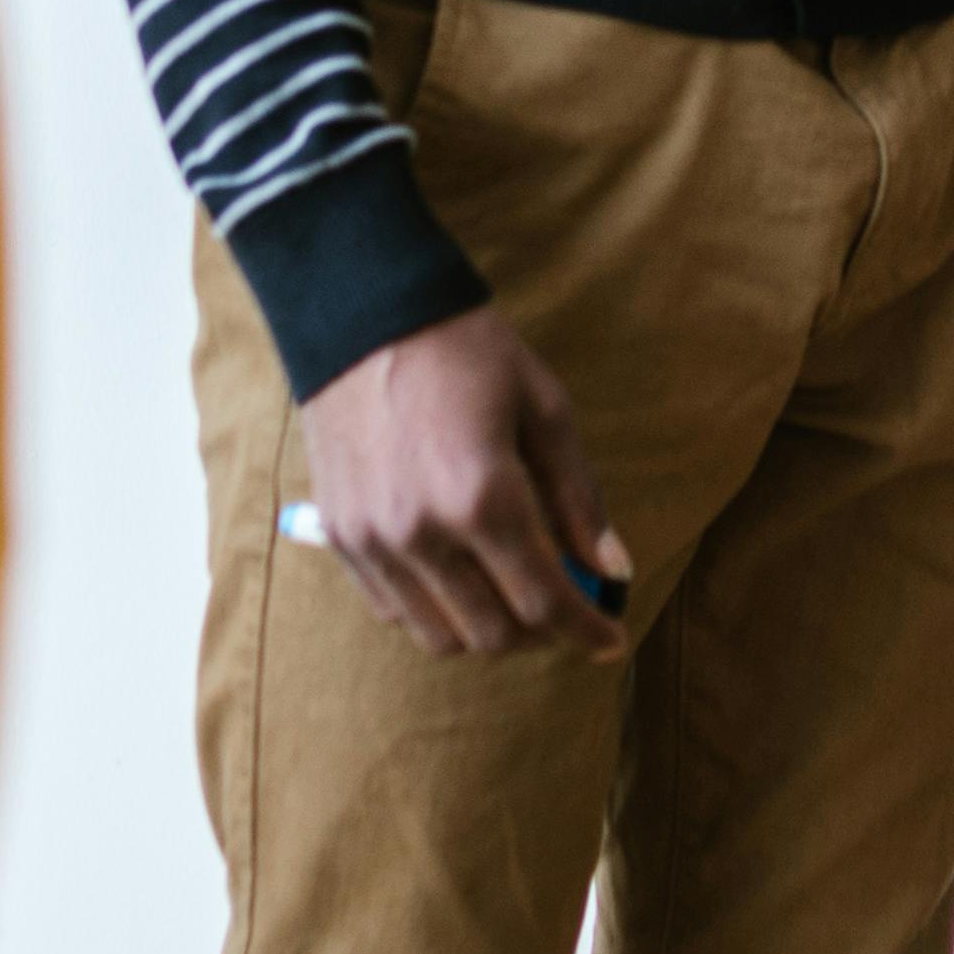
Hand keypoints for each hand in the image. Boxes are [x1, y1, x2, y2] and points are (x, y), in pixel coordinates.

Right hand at [300, 306, 631, 660]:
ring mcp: (374, 539)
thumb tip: (613, 570)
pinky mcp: (339, 535)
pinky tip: (459, 583)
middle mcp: (423, 532)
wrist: (364, 312)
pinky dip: (433, 613)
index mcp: (484, 497)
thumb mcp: (544, 409)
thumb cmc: (467, 352)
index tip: (611, 640)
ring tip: (512, 600)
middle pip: (494, 633)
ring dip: (487, 632)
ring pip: (439, 636)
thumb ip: (579, 498)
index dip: (586, 630)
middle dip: (542, 634)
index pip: (545, 603)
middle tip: (564, 610)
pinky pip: (391, 610)